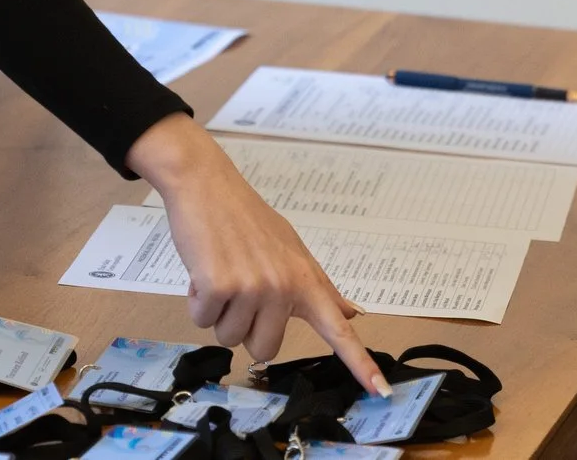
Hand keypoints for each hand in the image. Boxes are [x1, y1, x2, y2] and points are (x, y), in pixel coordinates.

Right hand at [127, 114, 386, 394]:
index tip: (381, 392)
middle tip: (240, 288)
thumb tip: (352, 313)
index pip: (339, 330)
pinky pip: (202, 321)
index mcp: (306, 280)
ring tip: (221, 273)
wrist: (207, 185)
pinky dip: (196, 301)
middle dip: (244, 327)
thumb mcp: (292, 249)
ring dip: (218, 312)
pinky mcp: (219, 285)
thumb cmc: (247, 220)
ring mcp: (253, 287)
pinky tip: (203, 270)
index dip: (360, 363)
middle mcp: (284, 287)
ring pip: (229, 338)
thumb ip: (320, 287)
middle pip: (264, 350)